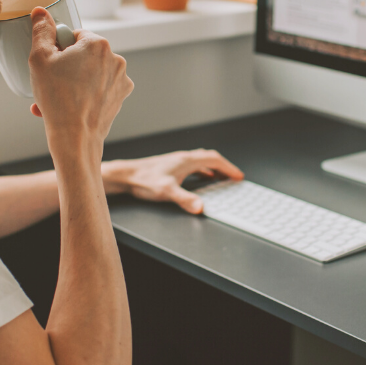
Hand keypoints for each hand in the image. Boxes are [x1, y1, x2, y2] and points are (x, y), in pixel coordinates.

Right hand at [28, 7, 132, 144]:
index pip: (73, 36)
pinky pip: (99, 88)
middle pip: (83, 55)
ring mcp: (121, 79)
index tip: (51, 65)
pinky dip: (84, 94)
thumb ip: (41, 31)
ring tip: (55, 100)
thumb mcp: (40, 59)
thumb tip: (40, 12)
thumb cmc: (56, 98)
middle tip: (50, 83)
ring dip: (72, 82)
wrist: (75, 137)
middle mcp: (115, 58)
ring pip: (90, 73)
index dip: (58, 49)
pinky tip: (69, 107)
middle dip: (65, 67)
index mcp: (98, 44)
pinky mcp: (120, 96)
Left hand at [102, 149, 243, 213]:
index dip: (229, 168)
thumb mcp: (167, 191)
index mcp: (187, 160)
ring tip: (222, 178)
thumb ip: (185, 199)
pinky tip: (202, 179)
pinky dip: (203, 172)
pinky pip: (193, 166)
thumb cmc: (144, 180)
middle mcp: (183, 158)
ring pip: (201, 162)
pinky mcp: (171, 167)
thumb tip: (201, 207)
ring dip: (214, 169)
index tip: (238, 176)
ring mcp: (177, 161)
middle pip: (210, 158)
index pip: (214, 160)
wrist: (127, 175)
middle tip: (234, 177)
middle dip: (225, 167)